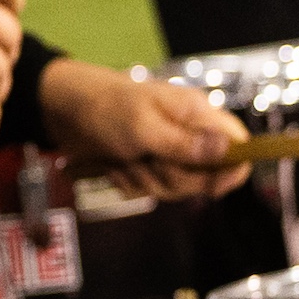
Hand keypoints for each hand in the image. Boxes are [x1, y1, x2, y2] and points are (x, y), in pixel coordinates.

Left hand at [38, 59, 248, 201]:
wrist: (62, 110)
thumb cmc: (104, 108)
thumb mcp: (143, 127)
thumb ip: (184, 144)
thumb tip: (228, 151)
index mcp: (195, 114)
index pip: (236, 144)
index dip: (233, 168)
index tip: (215, 185)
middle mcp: (186, 134)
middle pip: (205, 176)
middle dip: (173, 178)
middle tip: (147, 162)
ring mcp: (166, 152)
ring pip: (174, 187)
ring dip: (144, 180)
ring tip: (122, 160)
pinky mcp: (145, 166)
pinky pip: (149, 190)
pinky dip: (128, 182)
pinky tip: (112, 165)